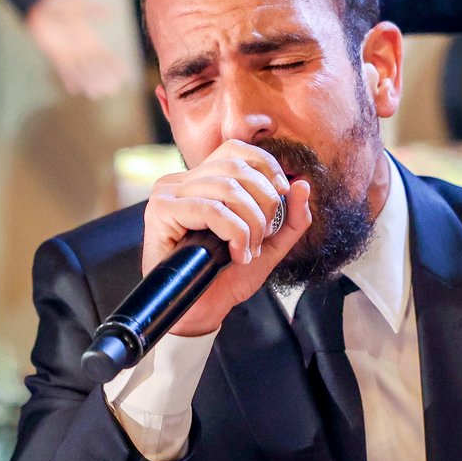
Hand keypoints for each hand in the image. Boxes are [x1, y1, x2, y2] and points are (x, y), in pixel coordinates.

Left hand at [24, 0, 130, 98]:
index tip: (126, 74)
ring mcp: (69, 54)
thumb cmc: (61, 3)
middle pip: (97, 68)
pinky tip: (74, 89)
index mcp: (91, 39)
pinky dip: (68, 80)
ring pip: (82, 72)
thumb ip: (93, 9)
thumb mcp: (79, 3)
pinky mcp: (56, 55)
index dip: (116, 65)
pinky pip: (64, 71)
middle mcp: (82, 50)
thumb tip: (110, 13)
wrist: (40, 7)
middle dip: (105, 78)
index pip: (107, 55)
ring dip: (89, 83)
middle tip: (114, 90)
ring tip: (96, 94)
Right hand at [141, 139, 313, 335]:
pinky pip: (210, 209)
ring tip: (248, 250)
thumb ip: (290, 218)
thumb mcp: (270, 244)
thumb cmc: (227, 276)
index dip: (266, 166)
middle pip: (236, 167)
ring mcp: (167, 193)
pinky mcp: (160, 211)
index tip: (282, 195)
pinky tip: (236, 254)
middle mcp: (181, 181)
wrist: (201, 311)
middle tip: (262, 238)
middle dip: (264, 203)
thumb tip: (302, 185)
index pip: (236, 149)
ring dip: (250, 223)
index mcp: (202, 180)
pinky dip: (234, 232)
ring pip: (226, 188)